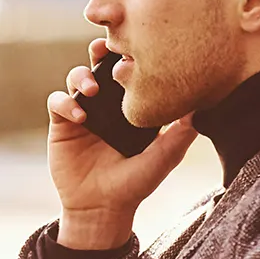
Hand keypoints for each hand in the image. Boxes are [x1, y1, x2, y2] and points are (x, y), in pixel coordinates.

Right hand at [47, 37, 198, 248]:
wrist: (101, 209)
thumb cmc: (134, 185)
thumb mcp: (162, 159)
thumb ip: (181, 135)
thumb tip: (201, 108)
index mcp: (130, 108)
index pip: (129, 73)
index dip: (129, 57)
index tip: (137, 49)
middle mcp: (106, 106)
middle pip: (100, 66)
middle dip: (100, 51)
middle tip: (104, 48)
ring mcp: (83, 113)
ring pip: (77, 78)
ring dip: (81, 76)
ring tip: (92, 90)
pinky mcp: (63, 125)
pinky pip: (58, 101)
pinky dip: (66, 102)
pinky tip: (80, 116)